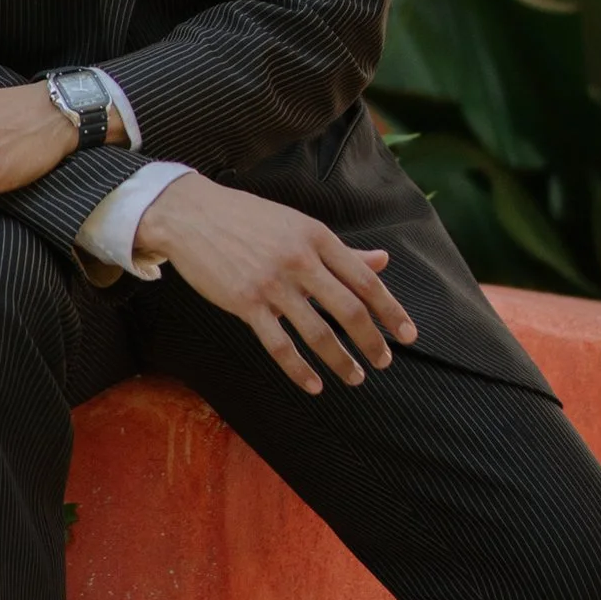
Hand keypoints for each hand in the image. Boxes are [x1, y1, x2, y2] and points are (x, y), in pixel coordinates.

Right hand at [134, 176, 417, 394]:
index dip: (391, 311)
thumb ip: (341, 249)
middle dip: (372, 342)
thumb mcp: (298, 225)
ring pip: (318, 332)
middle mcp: (299, 260)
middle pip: (349, 310)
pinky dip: (300, 369)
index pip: (365, 281)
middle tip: (384, 362)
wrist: (192, 214)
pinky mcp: (245, 302)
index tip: (408, 335)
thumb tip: (382, 261)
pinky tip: (313, 385)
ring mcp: (272, 283)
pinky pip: (279, 345)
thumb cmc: (248, 219)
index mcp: (317, 237)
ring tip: (355, 378)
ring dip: (341, 361)